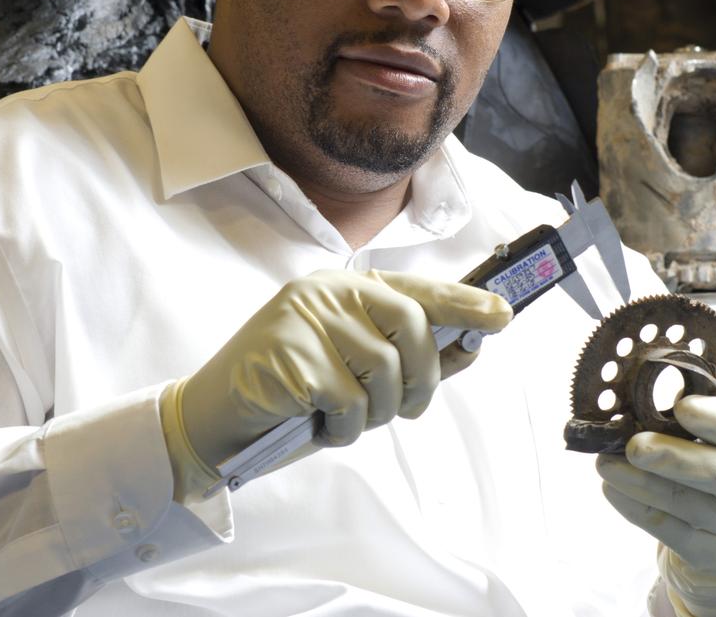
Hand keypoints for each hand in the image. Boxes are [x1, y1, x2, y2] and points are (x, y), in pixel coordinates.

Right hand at [162, 269, 510, 494]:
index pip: (416, 288)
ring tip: (346, 418)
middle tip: (412, 409)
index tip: (503, 315)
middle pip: (411, 324)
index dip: (463, 302)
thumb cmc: (291, 396)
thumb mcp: (357, 374)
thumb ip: (407, 356)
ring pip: (384, 368)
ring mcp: (303, 319)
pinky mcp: (288, 356)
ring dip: (377, 411)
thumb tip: (472, 346)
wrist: (212, 421)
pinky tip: (320, 426)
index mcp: (344, 287)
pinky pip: (348, 400)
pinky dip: (344, 427)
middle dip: (425, 375)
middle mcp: (325, 292)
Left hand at [597, 395, 715, 616]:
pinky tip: (614, 489)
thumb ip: (710, 419)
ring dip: (644, 485)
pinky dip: (639, 510)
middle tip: (634, 445)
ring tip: (607, 464)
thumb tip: (655, 401)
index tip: (681, 406)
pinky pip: (674, 534)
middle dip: (675, 459)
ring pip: (694, 509)